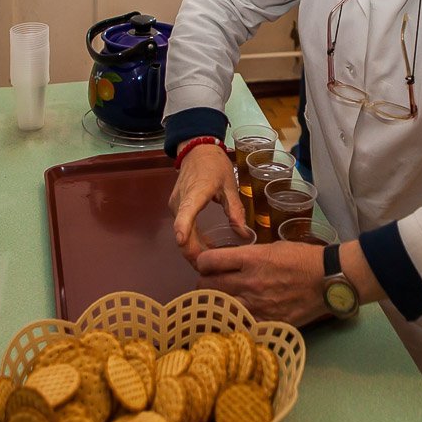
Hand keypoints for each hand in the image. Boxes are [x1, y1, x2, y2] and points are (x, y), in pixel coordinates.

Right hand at [169, 144, 246, 259]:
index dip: (184, 228)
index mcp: (196, 193)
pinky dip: (193, 240)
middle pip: (183, 233)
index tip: (182, 243)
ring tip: (212, 263)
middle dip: (194, 254)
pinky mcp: (177, 208)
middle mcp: (181, 202)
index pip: (186, 212)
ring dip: (194, 249)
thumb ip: (235, 210)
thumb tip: (245, 234)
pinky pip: (184, 228)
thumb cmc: (214, 165)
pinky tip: (207, 247)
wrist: (196, 150)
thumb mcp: (230, 185)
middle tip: (212, 270)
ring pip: (183, 234)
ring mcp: (176, 206)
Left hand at [194, 241, 327, 325]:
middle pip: (206, 285)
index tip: (207, 266)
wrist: (328, 279)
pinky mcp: (265, 322)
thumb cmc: (303, 258)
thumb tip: (230, 264)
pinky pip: (237, 324)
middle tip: (211, 285)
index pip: (208, 261)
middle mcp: (248, 282)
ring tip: (221, 302)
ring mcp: (256, 305)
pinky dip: (234, 320)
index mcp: (251, 259)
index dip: (203, 263)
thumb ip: (249, 257)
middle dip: (204, 284)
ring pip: (218, 307)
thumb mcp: (273, 248)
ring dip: (216, 304)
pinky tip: (237, 317)